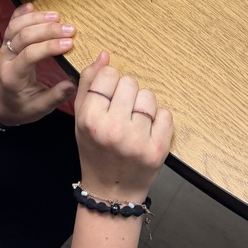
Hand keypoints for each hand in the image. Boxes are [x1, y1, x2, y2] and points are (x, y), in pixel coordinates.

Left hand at [0, 3, 77, 124]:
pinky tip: (33, 5)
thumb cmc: (22, 107)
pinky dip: (21, 13)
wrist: (1, 103)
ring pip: (16, 26)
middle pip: (23, 36)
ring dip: (37, 18)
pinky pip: (11, 23)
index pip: (29, 55)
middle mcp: (5, 58)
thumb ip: (57, 95)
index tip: (70, 44)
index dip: (49, 47)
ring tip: (58, 16)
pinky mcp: (7, 41)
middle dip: (48, 30)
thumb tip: (77, 80)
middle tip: (71, 29)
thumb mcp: (40, 108)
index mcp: (13, 76)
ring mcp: (4, 47)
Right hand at [75, 51, 172, 200]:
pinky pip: (166, 114)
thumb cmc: (94, 150)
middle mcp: (112, 128)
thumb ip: (88, 83)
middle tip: (121, 113)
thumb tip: (104, 55)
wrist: (111, 192)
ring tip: (134, 122)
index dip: (109, 83)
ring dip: (143, 106)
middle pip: (129, 82)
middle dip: (126, 94)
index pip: (108, 75)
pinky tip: (147, 132)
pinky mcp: (158, 149)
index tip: (108, 98)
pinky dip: (159, 120)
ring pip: (148, 96)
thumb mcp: (81, 118)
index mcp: (90, 119)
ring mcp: (137, 140)